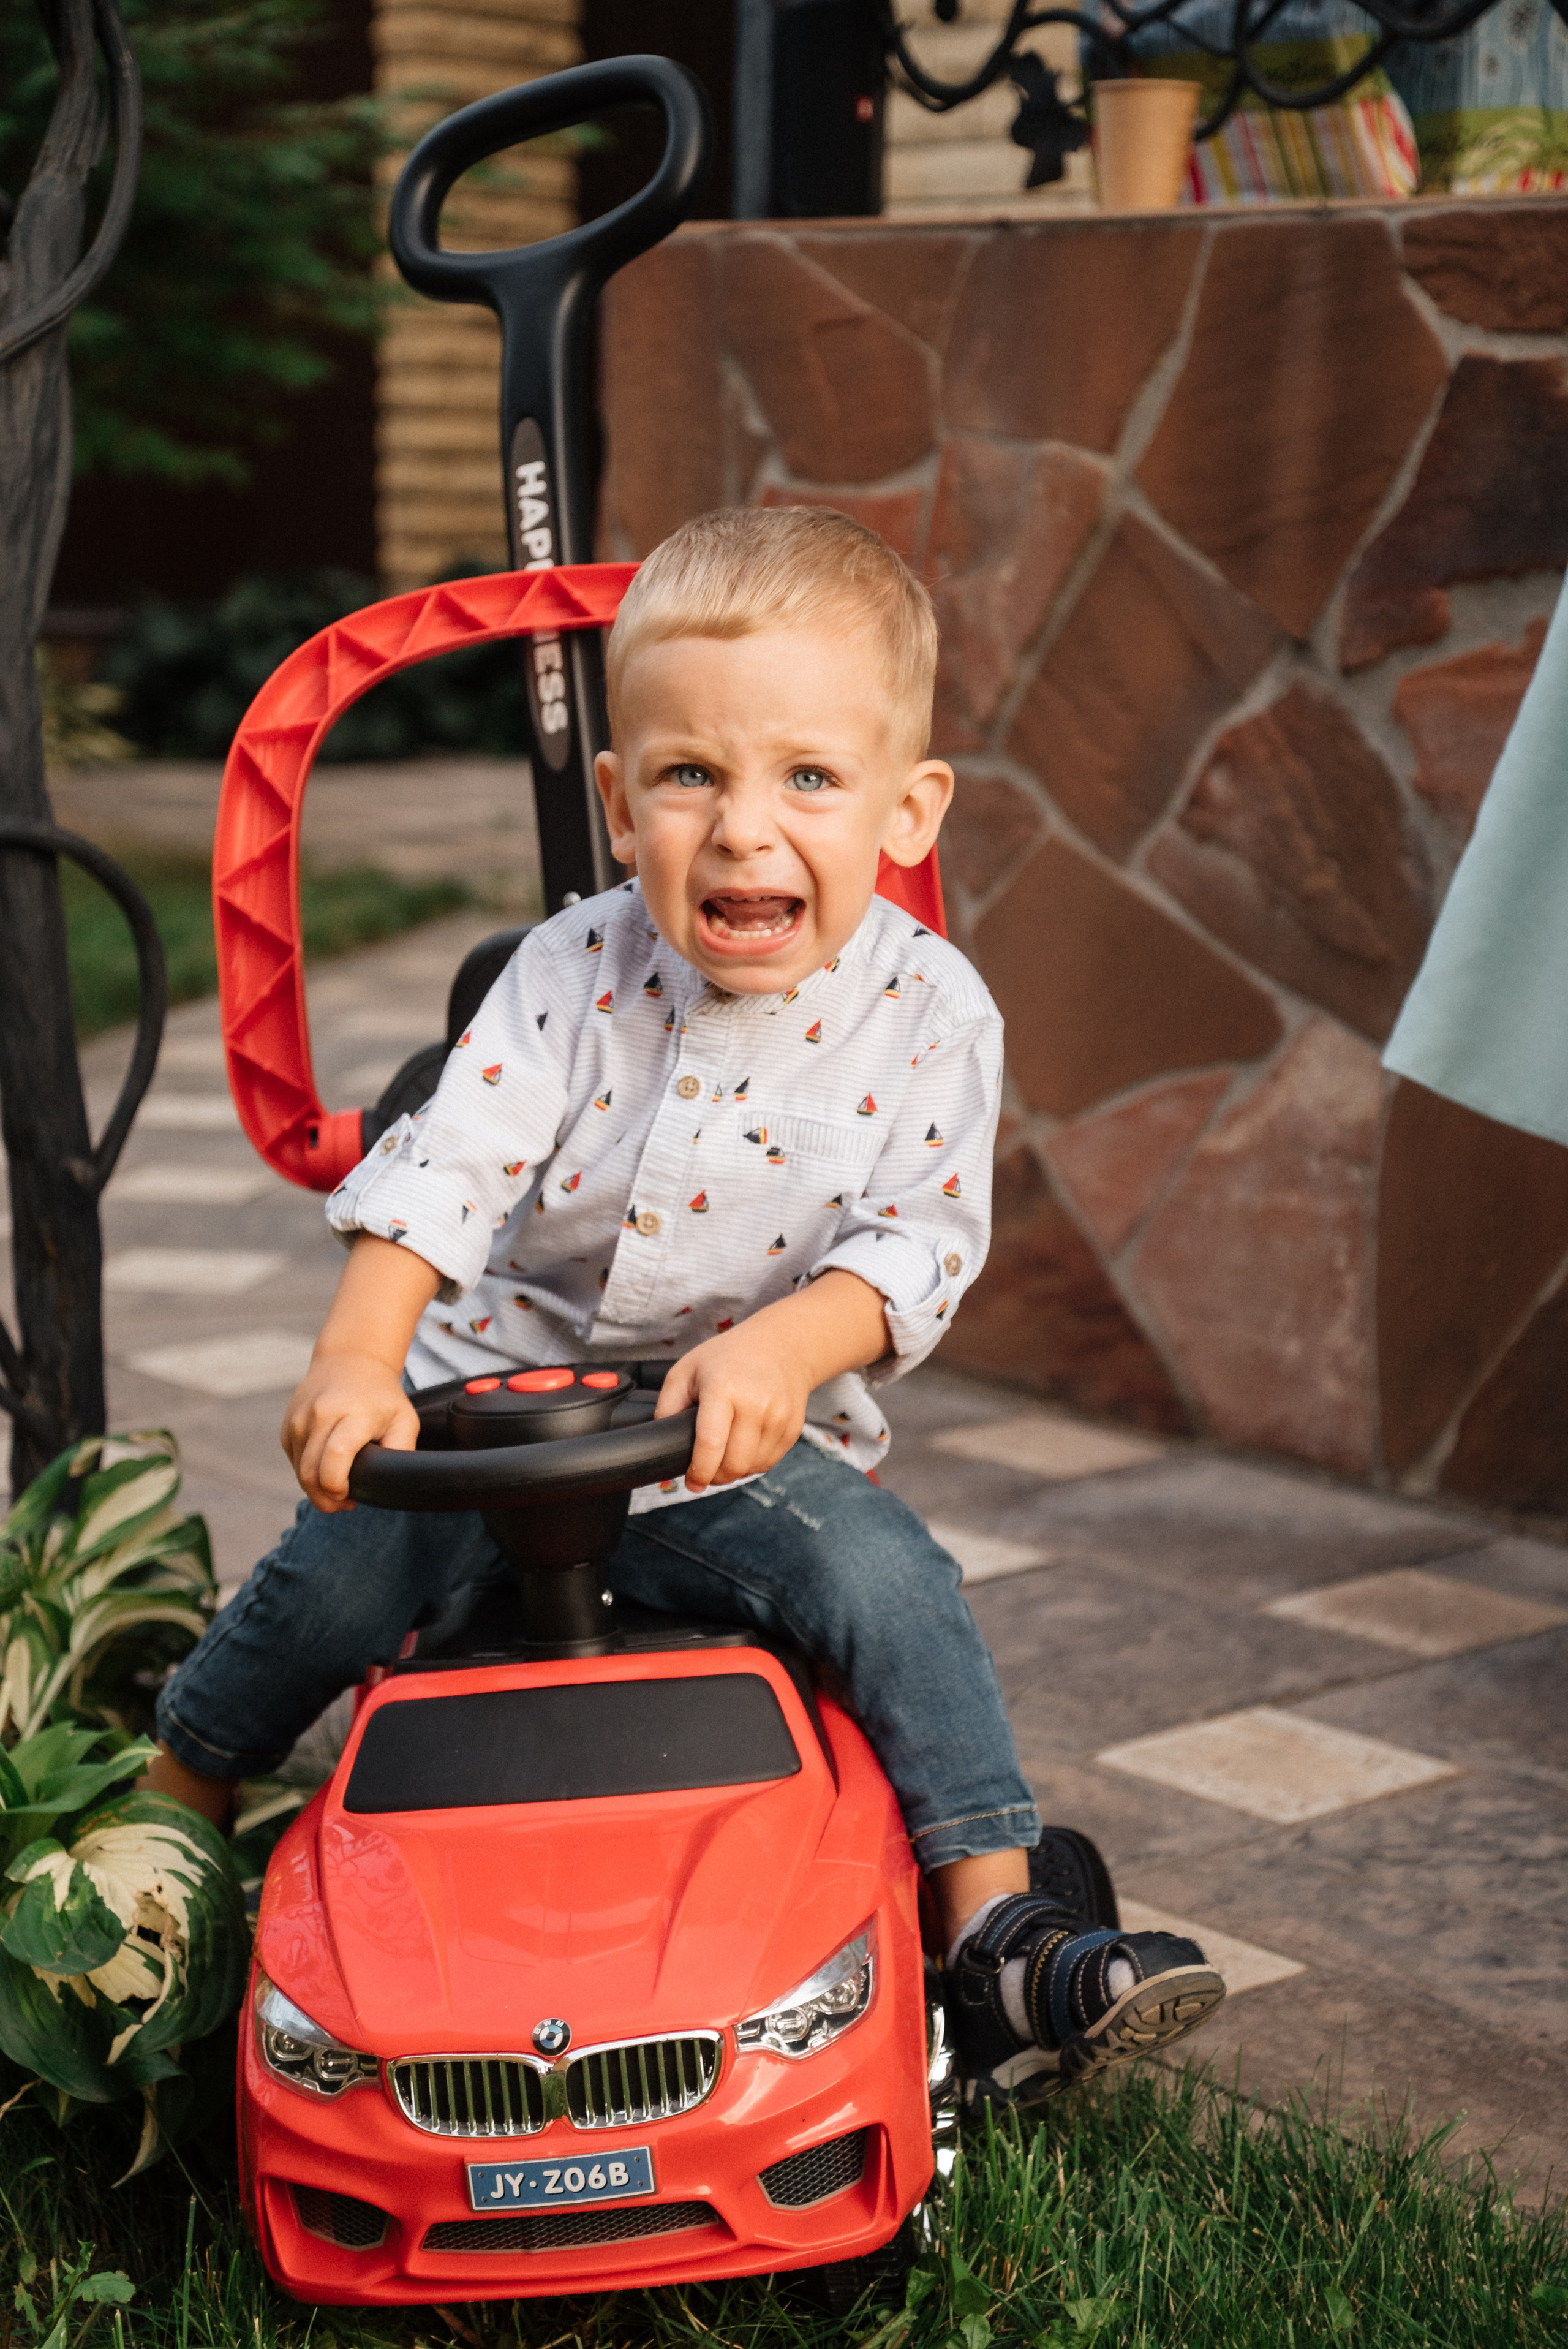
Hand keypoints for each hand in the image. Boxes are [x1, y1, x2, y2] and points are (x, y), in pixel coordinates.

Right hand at [283, 1351, 419, 1513]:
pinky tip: (327, 1467)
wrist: (349, 1362)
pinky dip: (309, 1473)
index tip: (350, 1498)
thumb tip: (392, 1484)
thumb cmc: (382, 1397)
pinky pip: (295, 1462)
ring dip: (317, 1489)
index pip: (335, 1458)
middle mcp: (320, 1415)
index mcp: (353, 1414)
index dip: (337, 1488)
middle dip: (326, 1500)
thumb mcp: (404, 1420)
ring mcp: (299, 1420)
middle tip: (346, 1503)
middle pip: (310, 1474)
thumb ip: (402, 1451)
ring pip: (300, 1472)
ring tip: (339, 1486)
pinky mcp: (288, 1427)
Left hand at [654, 1270, 889, 1492]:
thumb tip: (661, 1443)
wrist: (782, 1345)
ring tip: (723, 1457)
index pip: (711, 1444)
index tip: (691, 1482)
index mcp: (724, 1389)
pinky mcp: (792, 1427)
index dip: (699, 1471)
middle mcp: (755, 1404)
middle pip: (734, 1464)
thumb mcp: (687, 1370)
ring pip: (752, 1468)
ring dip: (734, 1472)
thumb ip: (667, 1405)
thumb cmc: (728, 1357)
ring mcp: (778, 1417)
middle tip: (706, 1471)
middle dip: (715, 1476)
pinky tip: (743, 1450)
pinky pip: (769, 1462)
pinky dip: (753, 1464)